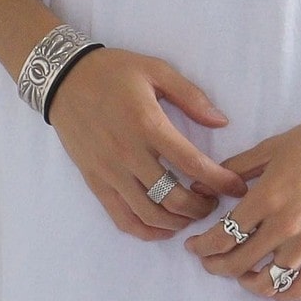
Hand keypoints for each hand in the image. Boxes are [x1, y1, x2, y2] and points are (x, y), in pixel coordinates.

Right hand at [47, 48, 247, 240]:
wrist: (63, 80)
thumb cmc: (113, 71)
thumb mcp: (156, 69)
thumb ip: (191, 96)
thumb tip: (222, 122)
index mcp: (148, 124)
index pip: (192, 164)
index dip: (220, 182)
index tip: (237, 189)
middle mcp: (128, 154)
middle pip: (173, 198)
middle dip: (202, 208)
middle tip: (214, 203)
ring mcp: (109, 172)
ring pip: (149, 214)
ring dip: (177, 222)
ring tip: (192, 214)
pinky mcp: (94, 182)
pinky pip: (122, 218)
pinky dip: (146, 231)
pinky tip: (163, 227)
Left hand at [183, 109, 300, 300]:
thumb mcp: (272, 147)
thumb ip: (236, 168)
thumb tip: (203, 185)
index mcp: (266, 198)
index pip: (222, 236)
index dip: (202, 246)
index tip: (194, 246)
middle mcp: (285, 227)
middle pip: (238, 263)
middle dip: (216, 266)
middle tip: (209, 260)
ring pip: (267, 282)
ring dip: (246, 281)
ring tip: (241, 272)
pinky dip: (281, 294)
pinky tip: (272, 285)